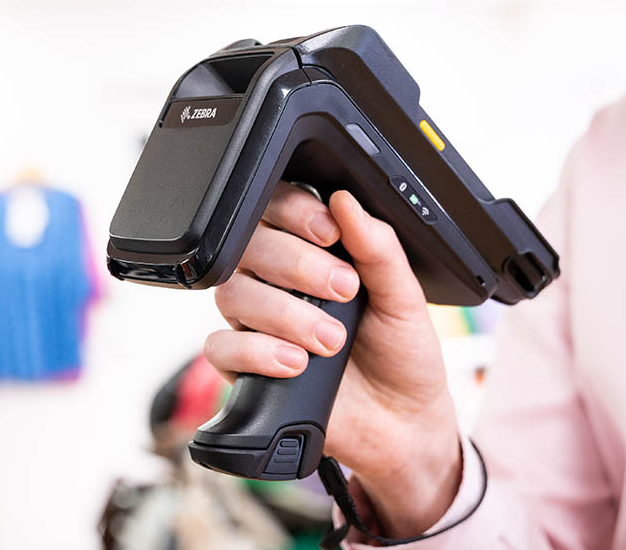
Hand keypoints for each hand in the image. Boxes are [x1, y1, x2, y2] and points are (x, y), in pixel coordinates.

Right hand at [203, 181, 462, 535]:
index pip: (278, 209)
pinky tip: (294, 363)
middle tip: (343, 290)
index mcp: (313, 252)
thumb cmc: (402, 355)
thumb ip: (378, 249)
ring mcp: (258, 323)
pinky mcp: (245, 367)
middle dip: (296, 265)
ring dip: (283, 313)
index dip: (294, 212)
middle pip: (251, 248)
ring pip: (234, 294)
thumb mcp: (404, 298)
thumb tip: (347, 201)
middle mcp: (277, 282)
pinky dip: (255, 352)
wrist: (402, 425)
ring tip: (330, 340)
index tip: (329, 232)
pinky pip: (221, 347)